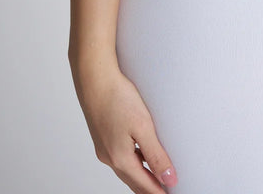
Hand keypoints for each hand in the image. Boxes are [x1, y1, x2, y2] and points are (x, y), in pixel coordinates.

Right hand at [71, 62, 178, 190]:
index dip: (159, 192)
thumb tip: (168, 178)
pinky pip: (120, 158)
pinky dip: (133, 163)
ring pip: (126, 170)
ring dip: (141, 176)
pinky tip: (141, 156)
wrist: (94, 79)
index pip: (145, 185)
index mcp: (120, 159)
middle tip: (165, 191)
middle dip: (150, 188)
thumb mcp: (143, 126)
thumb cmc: (117, 98)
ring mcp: (104, 148)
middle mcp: (109, 157)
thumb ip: (156, 155)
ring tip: (157, 178)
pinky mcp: (103, 138)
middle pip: (134, 181)